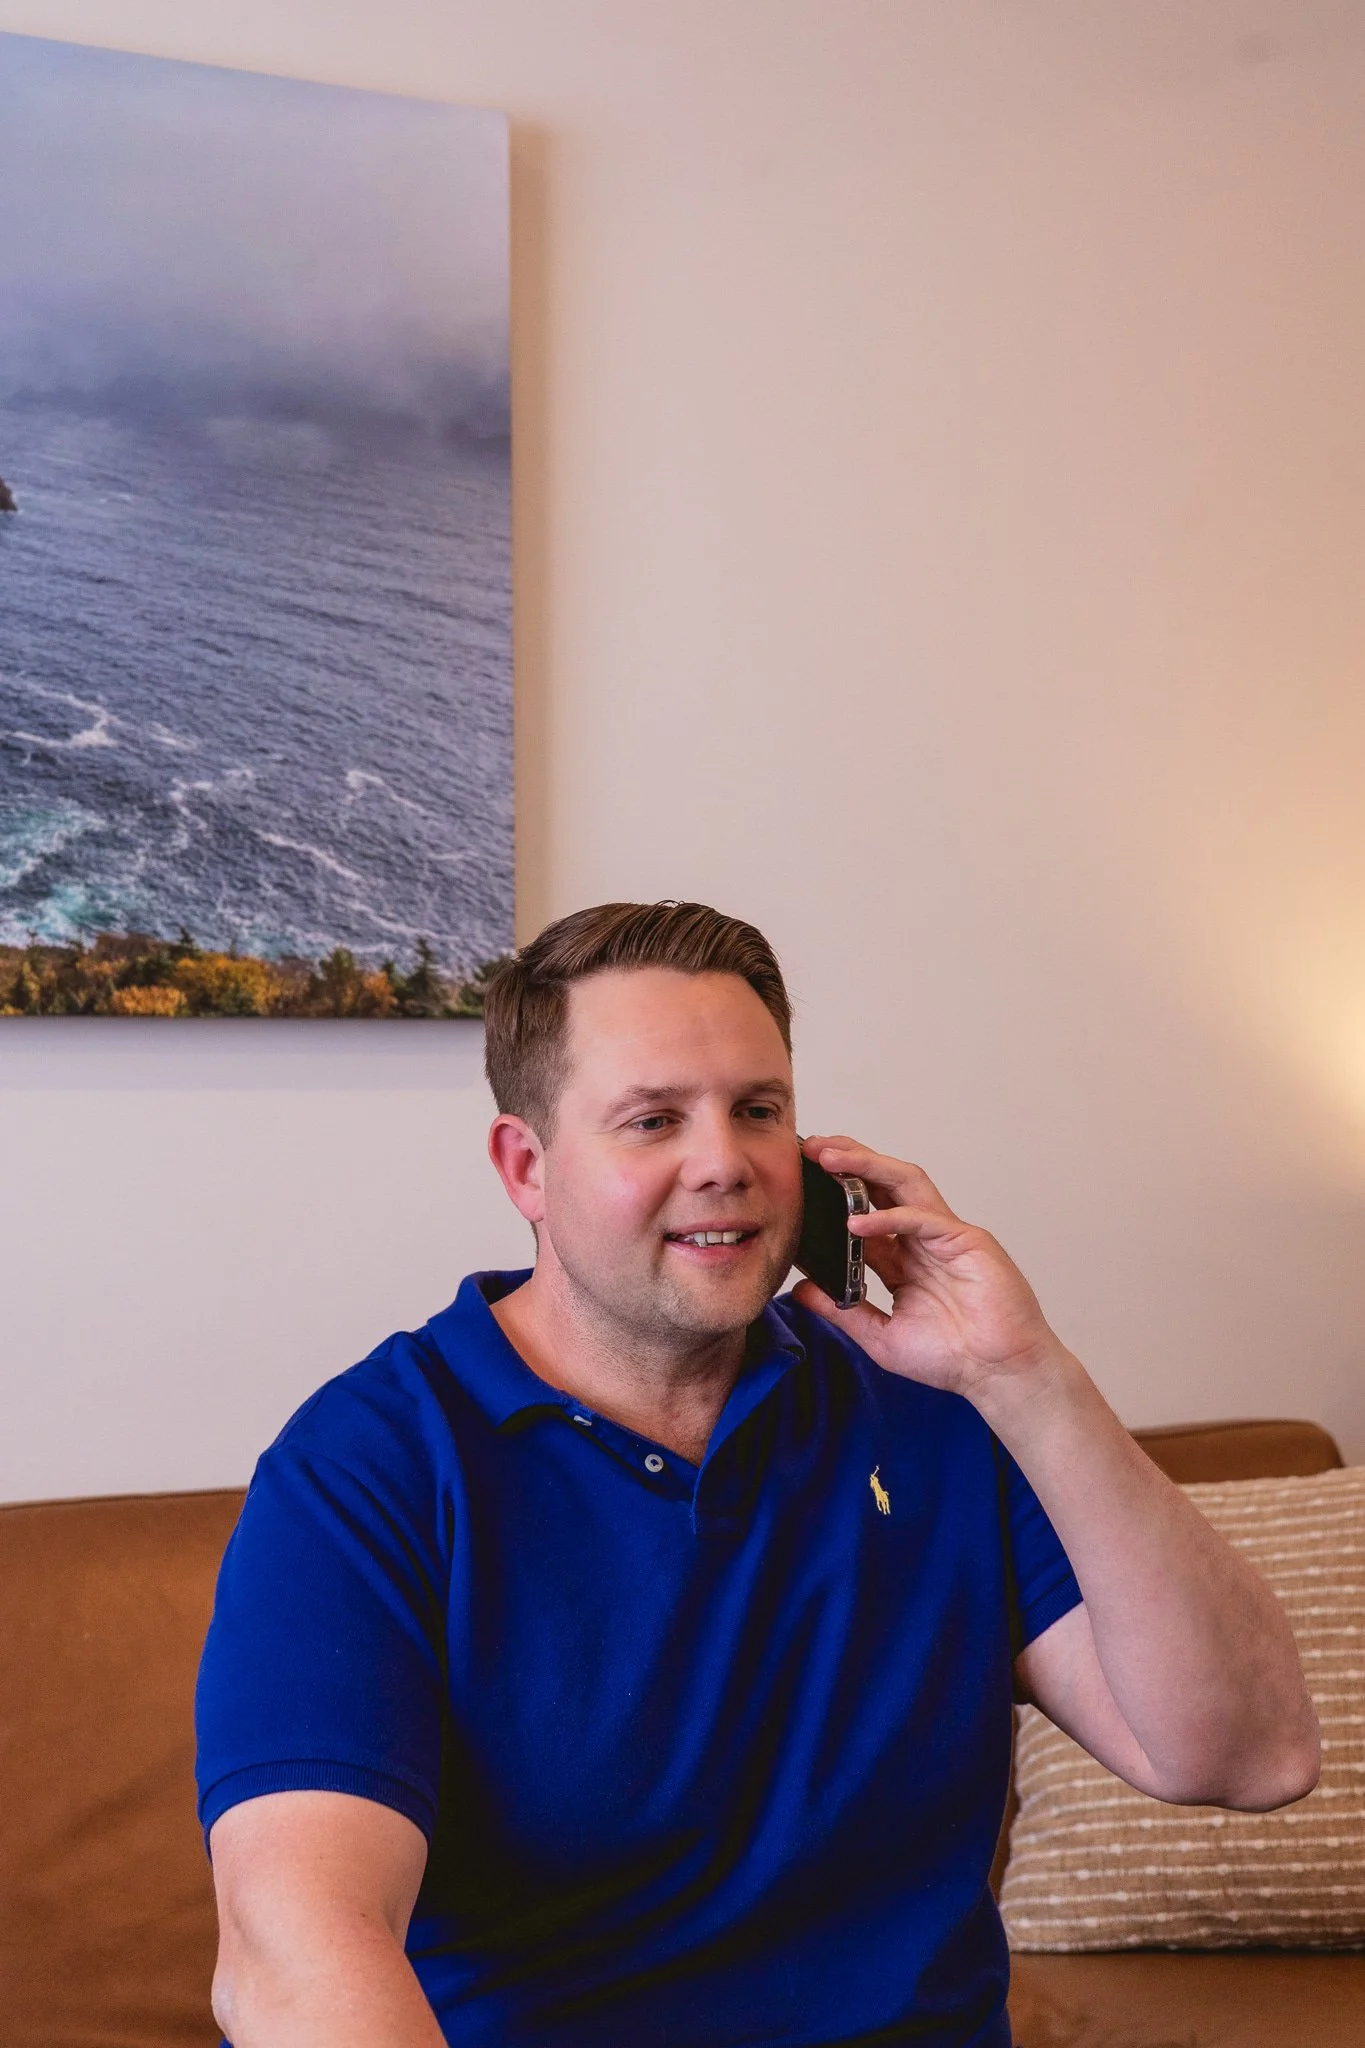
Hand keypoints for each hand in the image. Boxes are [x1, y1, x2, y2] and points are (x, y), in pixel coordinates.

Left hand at [791, 1136, 1064, 1403]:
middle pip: (882, 1184)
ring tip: (829, 1158)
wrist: (999, 1374)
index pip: (863, 1212)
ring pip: (904, 1183)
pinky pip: (923, 1218)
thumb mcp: (880, 1336)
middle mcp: (921, 1239)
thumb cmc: (952, 1358)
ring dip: (866, 1165)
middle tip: (809, 1148)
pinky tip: (856, 1222)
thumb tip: (799, 1290)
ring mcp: (945, 1236)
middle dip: (847, 1161)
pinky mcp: (967, 1241)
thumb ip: (841, 1311)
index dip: (832, 1194)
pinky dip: (889, 1216)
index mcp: (902, 1258)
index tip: (798, 1180)